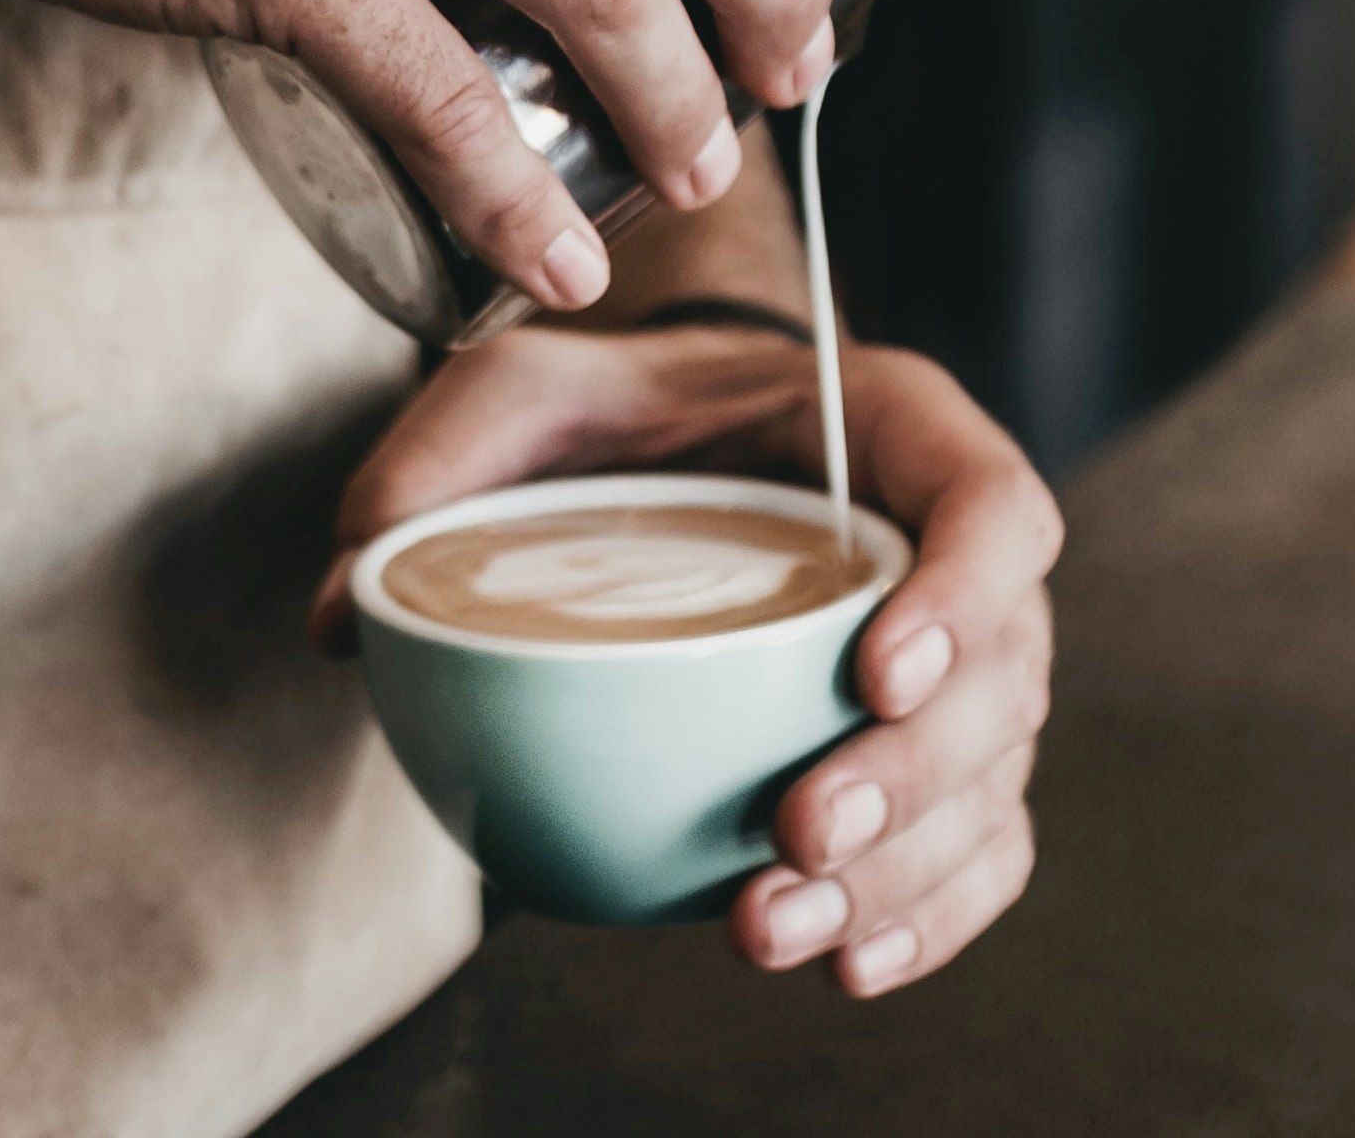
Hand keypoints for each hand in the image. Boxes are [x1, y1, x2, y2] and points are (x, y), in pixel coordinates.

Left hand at [318, 320, 1060, 996]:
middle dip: (914, 776)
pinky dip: (929, 919)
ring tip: (771, 928)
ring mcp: (959, 668)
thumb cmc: (622, 408)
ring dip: (902, 874)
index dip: (964, 593)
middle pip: (1004, 676)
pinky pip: (978, 850)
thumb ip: (438, 460)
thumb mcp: (523, 387)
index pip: (995, 503)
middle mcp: (951, 554)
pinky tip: (847, 966)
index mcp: (896, 433)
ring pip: (989, 784)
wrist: (675, 445)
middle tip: (796, 832)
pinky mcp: (932, 760)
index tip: (874, 670)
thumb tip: (350, 611)